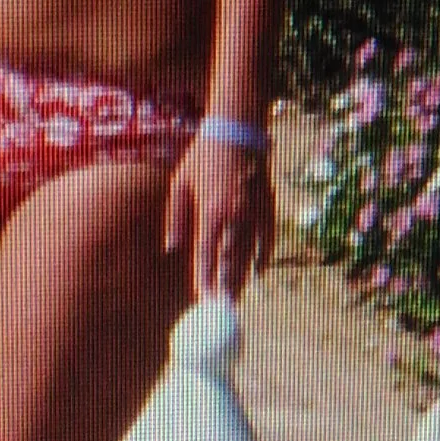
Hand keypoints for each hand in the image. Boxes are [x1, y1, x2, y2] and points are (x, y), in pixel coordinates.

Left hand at [163, 131, 276, 300]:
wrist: (238, 130)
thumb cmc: (202, 156)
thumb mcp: (180, 185)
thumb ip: (176, 220)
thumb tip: (172, 249)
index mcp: (209, 211)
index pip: (206, 254)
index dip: (205, 280)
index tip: (202, 301)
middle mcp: (233, 216)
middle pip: (230, 261)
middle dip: (225, 288)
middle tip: (222, 310)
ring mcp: (253, 212)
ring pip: (248, 254)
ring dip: (242, 278)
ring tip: (236, 298)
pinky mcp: (267, 207)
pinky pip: (266, 239)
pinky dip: (262, 257)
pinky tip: (257, 273)